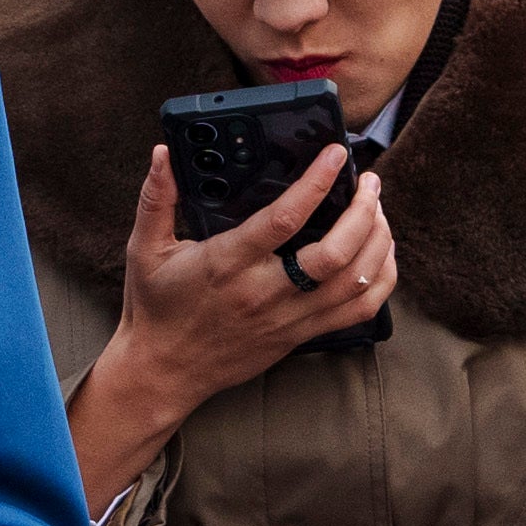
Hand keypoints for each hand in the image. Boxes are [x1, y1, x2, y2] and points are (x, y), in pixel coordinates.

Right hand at [68, 142, 397, 504]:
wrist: (163, 372)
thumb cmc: (156, 308)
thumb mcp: (145, 249)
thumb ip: (156, 198)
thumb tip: (163, 153)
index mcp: (227, 264)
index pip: (283, 220)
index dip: (316, 183)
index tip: (335, 155)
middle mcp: (264, 293)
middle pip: (335, 254)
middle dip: (363, 211)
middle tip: (368, 182)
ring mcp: (288, 318)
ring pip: (356, 282)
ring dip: (377, 241)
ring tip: (377, 210)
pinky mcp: (300, 335)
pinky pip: (358, 311)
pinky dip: (380, 279)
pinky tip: (380, 253)